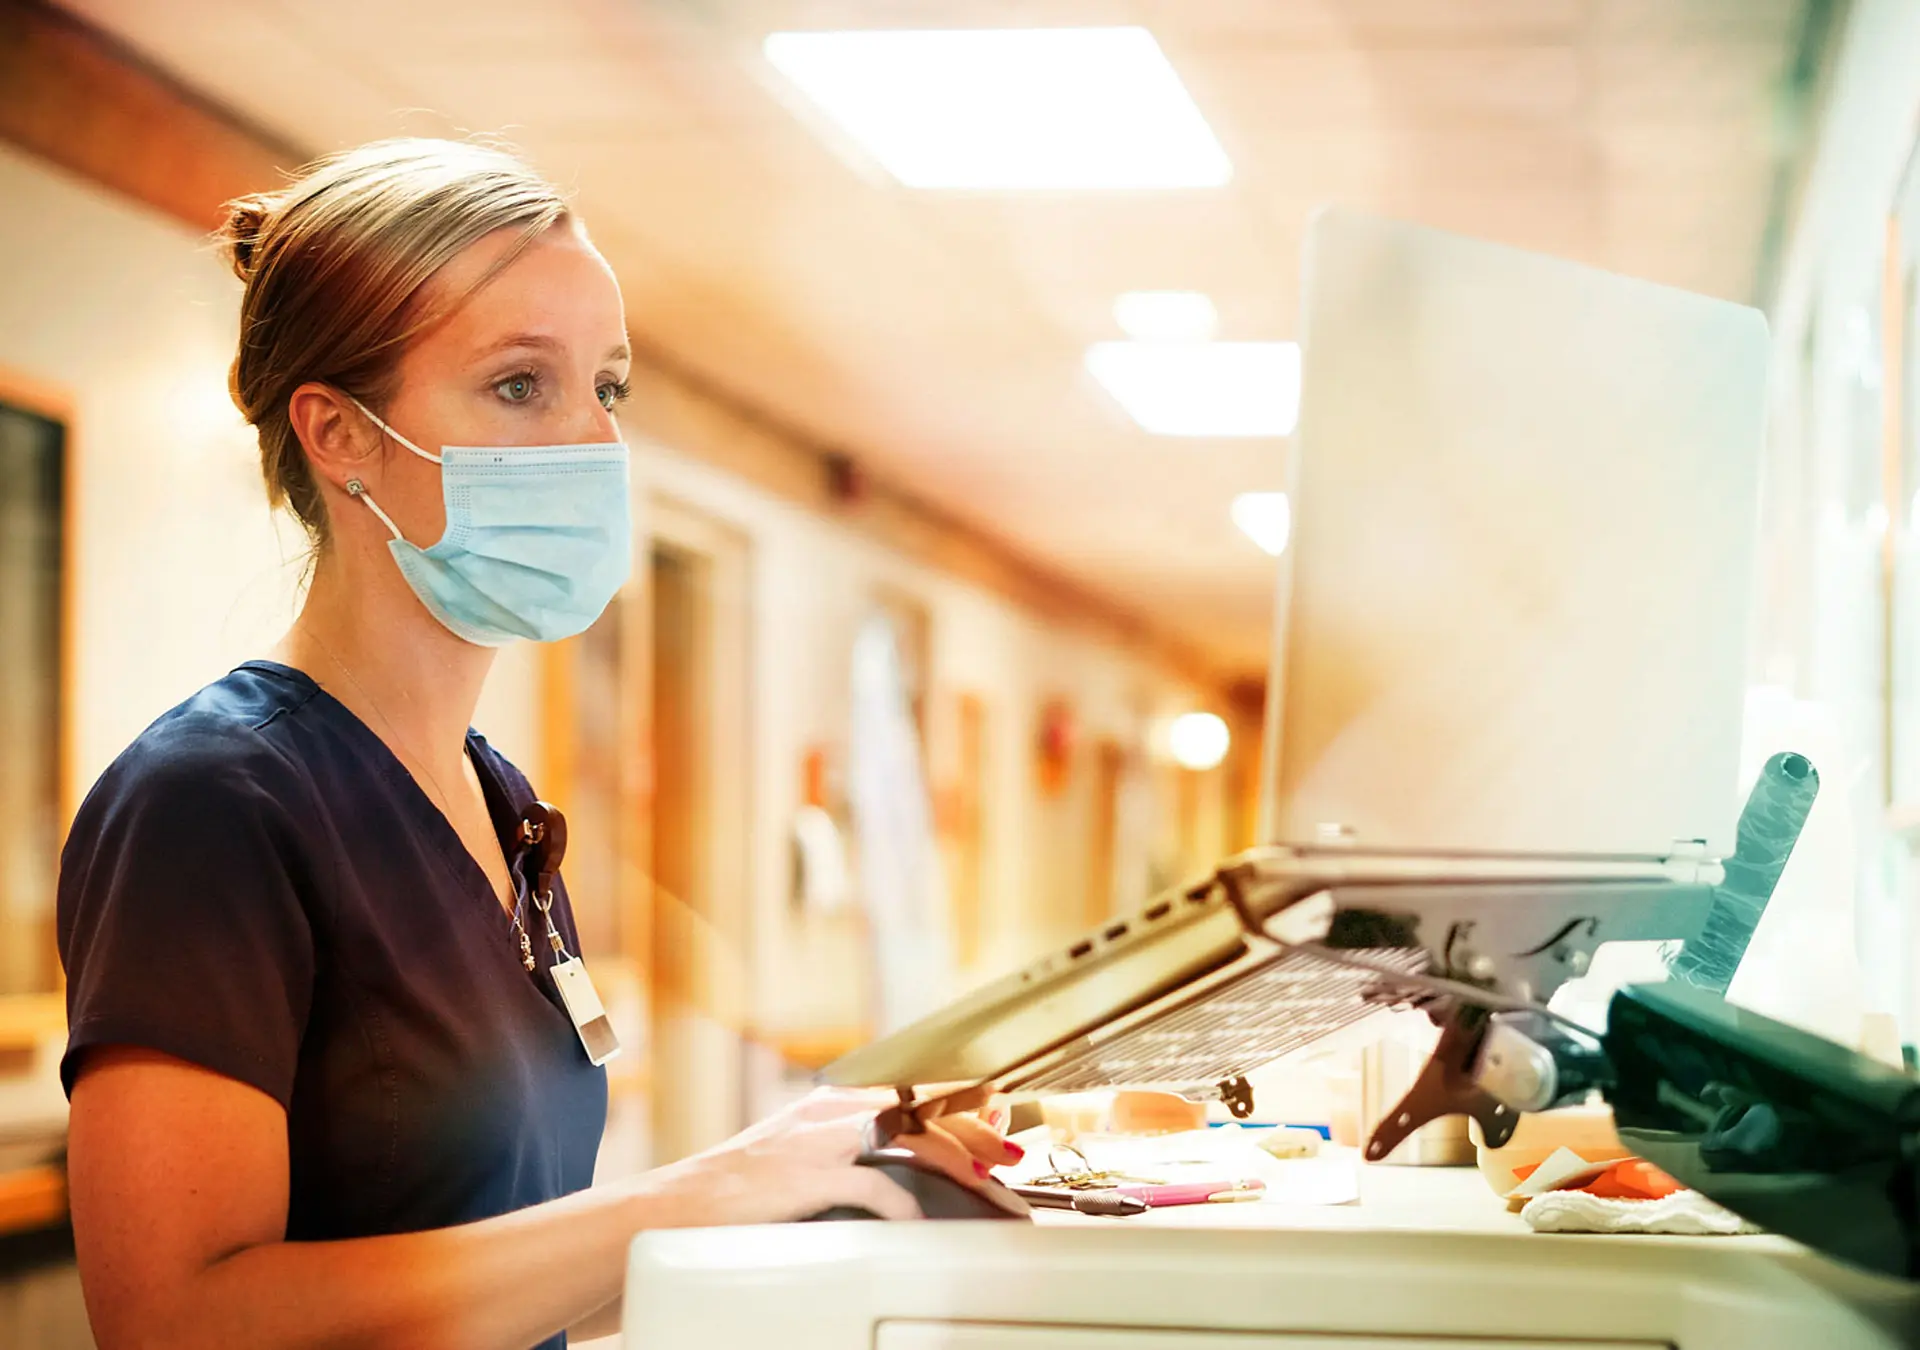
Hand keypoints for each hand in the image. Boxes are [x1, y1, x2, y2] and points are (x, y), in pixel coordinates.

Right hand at [645, 1088, 1021, 1225]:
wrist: (678, 1204)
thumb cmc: (738, 1189)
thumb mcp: (798, 1153)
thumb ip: (847, 1150)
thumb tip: (901, 1163)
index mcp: (833, 1103)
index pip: (912, 1090)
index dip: (962, 1100)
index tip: (999, 1113)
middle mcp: (832, 1113)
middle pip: (923, 1113)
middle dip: (975, 1135)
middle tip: (1010, 1158)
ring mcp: (822, 1142)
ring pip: (911, 1142)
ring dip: (959, 1165)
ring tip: (990, 1188)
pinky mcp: (810, 1177)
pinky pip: (874, 1187)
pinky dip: (905, 1204)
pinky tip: (924, 1219)